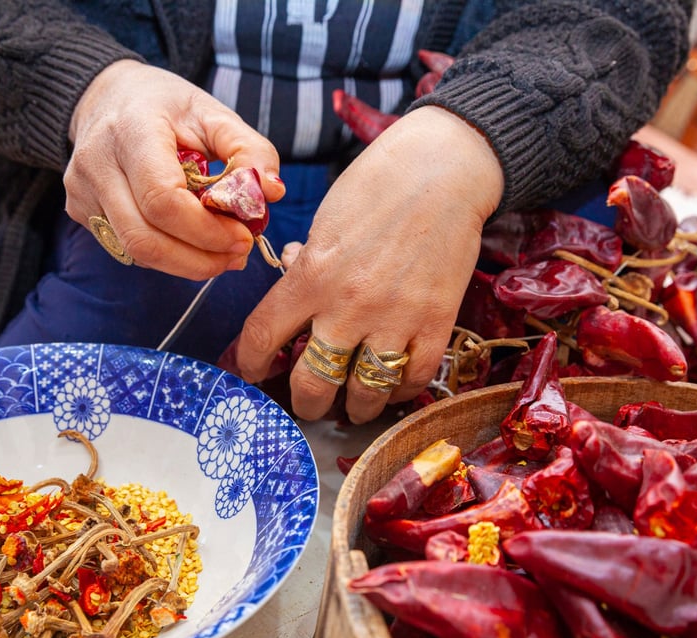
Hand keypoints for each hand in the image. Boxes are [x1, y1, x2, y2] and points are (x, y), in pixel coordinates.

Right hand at [65, 60, 285, 277]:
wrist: (107, 97)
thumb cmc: (166, 107)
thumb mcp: (213, 114)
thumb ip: (248, 149)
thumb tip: (272, 192)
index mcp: (131, 130)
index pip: (162, 199)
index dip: (206, 231)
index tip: (243, 236)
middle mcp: (96, 163)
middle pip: (145, 238)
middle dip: (199, 259)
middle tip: (238, 255)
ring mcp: (82, 191)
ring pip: (136, 252)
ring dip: (186, 264)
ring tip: (222, 254)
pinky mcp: (80, 212)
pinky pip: (128, 249)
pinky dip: (166, 255)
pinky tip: (191, 243)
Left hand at [234, 106, 503, 423]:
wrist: (445, 170)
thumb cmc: (379, 186)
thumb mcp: (325, 222)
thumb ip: (308, 267)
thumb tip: (297, 292)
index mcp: (311, 276)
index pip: (262, 336)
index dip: (251, 363)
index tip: (254, 371)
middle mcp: (347, 306)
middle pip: (312, 383)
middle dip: (305, 402)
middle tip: (309, 402)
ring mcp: (394, 319)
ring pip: (364, 394)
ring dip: (355, 407)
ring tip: (354, 406)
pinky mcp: (436, 323)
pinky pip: (412, 378)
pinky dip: (400, 389)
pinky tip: (394, 383)